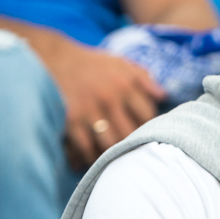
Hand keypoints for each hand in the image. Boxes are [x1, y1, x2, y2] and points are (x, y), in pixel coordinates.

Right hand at [41, 39, 165, 169]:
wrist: (55, 59)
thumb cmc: (93, 65)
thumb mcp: (121, 63)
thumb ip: (144, 79)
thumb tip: (164, 97)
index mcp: (124, 84)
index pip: (147, 115)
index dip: (151, 126)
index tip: (148, 132)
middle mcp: (109, 98)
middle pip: (131, 133)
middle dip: (135, 144)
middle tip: (135, 151)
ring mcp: (89, 110)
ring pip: (110, 144)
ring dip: (115, 154)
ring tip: (118, 159)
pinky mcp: (71, 120)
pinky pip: (86, 147)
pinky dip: (91, 156)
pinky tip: (95, 158)